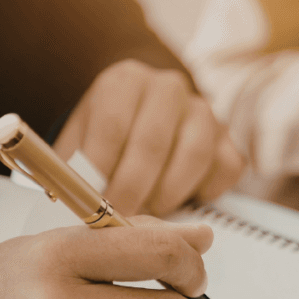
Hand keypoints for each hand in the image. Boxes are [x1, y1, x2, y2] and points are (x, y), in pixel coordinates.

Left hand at [54, 59, 243, 215]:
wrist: (146, 114)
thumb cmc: (110, 133)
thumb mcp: (82, 138)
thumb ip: (74, 164)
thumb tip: (70, 200)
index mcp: (125, 81)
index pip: (113, 124)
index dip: (103, 169)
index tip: (96, 203)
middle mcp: (168, 88)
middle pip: (153, 142)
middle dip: (134, 188)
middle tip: (121, 217)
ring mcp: (203, 111)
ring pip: (194, 155)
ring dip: (170, 192)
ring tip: (152, 210)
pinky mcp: (228, 137)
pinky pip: (226, 167)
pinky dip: (207, 191)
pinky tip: (186, 199)